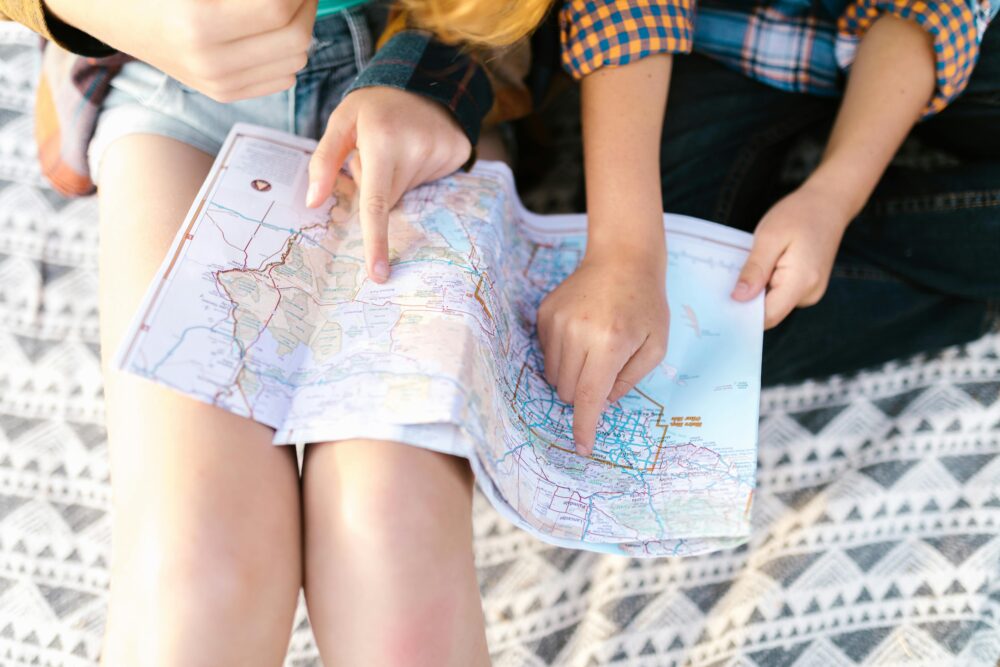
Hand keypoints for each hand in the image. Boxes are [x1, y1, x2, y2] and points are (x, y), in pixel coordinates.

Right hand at [46, 0, 315, 101]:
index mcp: (198, 22)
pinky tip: (274, 27)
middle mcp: (209, 61)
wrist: (109, 8)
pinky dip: (289, 51)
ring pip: (296, 61)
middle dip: (307, 4)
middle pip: (296, 38)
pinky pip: (283, 77)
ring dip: (303, 26)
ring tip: (289, 2)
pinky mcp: (223, 93)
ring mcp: (216, 83)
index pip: (279, 8)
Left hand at [306, 87, 471, 282]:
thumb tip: (314, 202)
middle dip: (380, 184)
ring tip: (401, 144)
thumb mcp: (342, 120)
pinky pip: (432, 182)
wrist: (423, 78)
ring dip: (400, 176)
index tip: (379, 272)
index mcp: (381, 141)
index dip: (376, 240)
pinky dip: (421, 170)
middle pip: (391, 198)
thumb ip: (324, 161)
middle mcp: (415, 148)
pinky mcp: (458, 153)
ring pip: (410, 191)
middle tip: (380, 151)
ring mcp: (441, 152)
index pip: (376, 202)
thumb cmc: (374, 105)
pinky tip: (420, 145)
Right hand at [537, 247, 668, 456]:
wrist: (622, 259)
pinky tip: (582, 334)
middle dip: (584, 394)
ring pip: (553, 376)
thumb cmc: (645, 304)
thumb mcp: (655, 347)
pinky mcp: (544, 314)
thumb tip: (600, 403)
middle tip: (604, 372)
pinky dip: (563, 355)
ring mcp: (556, 322)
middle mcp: (577, 332)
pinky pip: (546, 353)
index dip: (584, 427)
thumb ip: (628, 381)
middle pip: (568, 391)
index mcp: (608, 343)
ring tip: (594, 350)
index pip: (588, 397)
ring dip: (572, 376)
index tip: (581, 448)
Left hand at [731, 182, 851, 327]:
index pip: (769, 316)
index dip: (743, 315)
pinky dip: (766, 284)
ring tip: (746, 268)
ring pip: (774, 303)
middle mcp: (809, 293)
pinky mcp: (806, 286)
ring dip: (756, 291)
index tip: (720, 306)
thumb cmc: (799, 215)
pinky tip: (760, 267)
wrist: (828, 203)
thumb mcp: (769, 237)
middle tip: (725, 282)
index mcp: (801, 282)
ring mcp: (810, 292)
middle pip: (770, 311)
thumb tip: (738, 298)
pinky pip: (780, 293)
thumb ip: (755, 270)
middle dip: (747, 302)